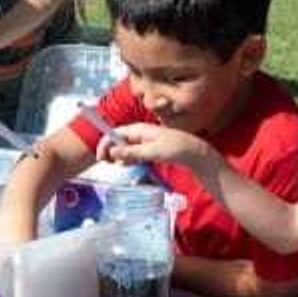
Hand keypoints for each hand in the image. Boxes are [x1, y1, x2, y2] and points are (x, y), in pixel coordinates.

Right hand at [95, 123, 221, 170]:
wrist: (195, 154)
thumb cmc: (175, 150)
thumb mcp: (152, 152)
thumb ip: (132, 152)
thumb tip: (112, 152)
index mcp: (139, 129)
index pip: (115, 133)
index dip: (105, 144)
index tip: (101, 159)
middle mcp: (140, 133)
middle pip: (118, 140)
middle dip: (111, 151)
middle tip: (108, 164)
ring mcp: (145, 141)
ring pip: (126, 148)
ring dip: (121, 157)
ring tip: (122, 166)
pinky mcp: (150, 149)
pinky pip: (134, 153)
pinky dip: (130, 159)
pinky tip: (131, 166)